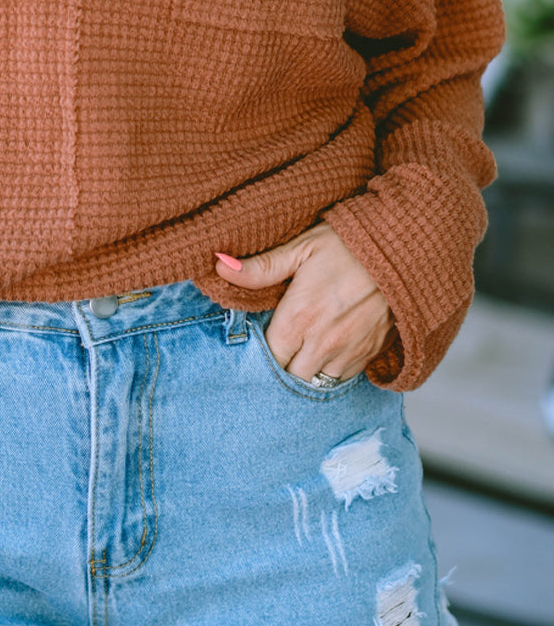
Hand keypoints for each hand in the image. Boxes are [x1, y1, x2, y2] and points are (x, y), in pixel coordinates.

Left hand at [215, 222, 394, 382]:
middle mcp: (322, 343)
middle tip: (280, 344)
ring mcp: (349, 352)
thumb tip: (220, 266)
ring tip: (303, 346)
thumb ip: (260, 267)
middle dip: (281, 365)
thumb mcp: (302, 247)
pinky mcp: (370, 354)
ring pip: (316, 380)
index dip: (259, 351)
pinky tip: (327, 346)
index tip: (260, 337)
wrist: (405, 250)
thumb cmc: (349, 244)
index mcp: (299, 318)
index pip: (266, 356)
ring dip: (306, 369)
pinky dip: (331, 367)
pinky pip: (342, 376)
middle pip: (289, 376)